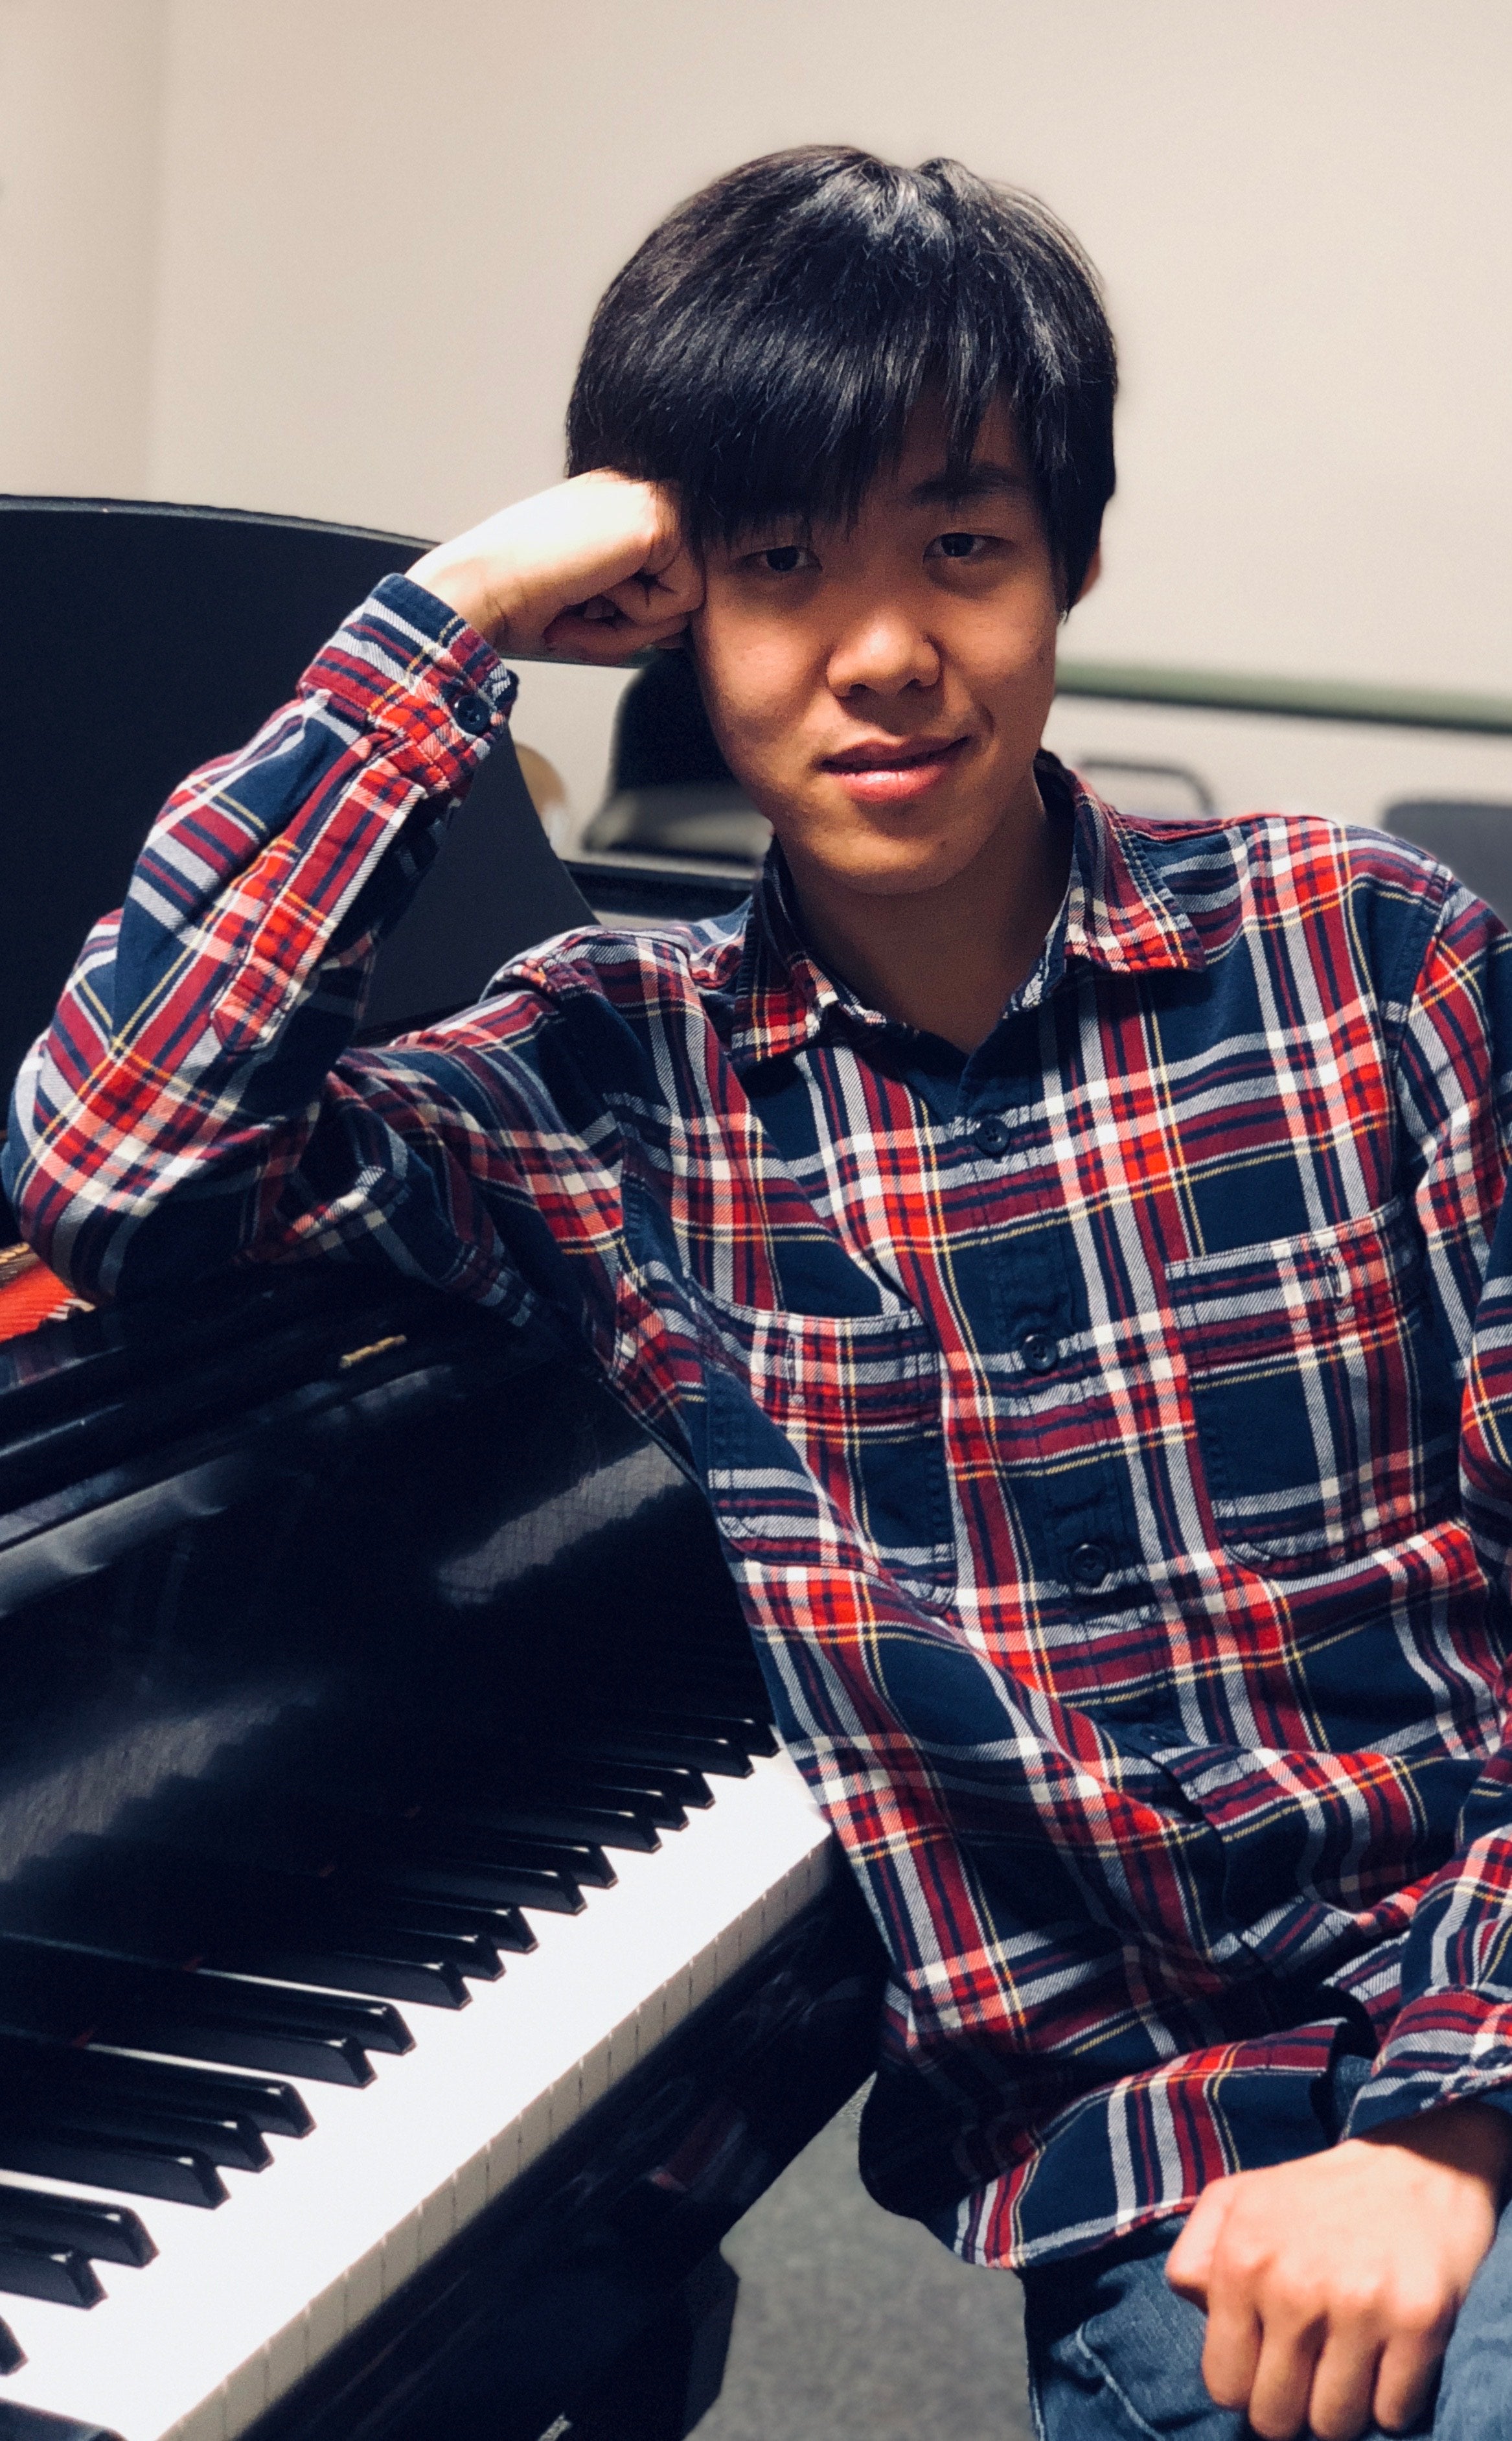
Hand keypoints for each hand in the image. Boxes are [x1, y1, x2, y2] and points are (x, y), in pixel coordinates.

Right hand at [408, 470, 702, 661]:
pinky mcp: (658, 519)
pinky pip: (685, 599)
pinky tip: (594, 590)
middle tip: (582, 611)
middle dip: (639, 623)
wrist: (483, 585)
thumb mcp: (596, 600)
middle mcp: (638, 495)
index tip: (589, 614)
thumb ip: (645, 602)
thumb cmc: (521, 599)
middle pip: (688, 588)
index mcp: (620, 508)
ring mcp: (650, 499)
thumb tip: (685, 627)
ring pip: (690, 598)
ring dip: (634, 623)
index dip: (641, 615)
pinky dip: (638, 616)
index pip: (673, 576)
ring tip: (584, 600)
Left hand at [1167, 2102, 1509, 2439]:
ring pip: (1334, 2425)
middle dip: (1289, 2405)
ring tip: (1347, 2365)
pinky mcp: (1420, 2321)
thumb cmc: (1316, 2195)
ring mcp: (1360, 2306)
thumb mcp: (1236, 2199)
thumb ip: (1195, 2255)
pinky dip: (1390, 2402)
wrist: (1419, 2166)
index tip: (1267, 2366)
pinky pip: (1394, 2415)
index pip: (1224, 2385)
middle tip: (1308, 2372)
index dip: (1246, 2385)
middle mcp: (1296, 2286)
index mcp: (1242, 2258)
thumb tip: (1196, 2309)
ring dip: (1341, 2406)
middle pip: (1276, 2416)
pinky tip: (1386, 2360)